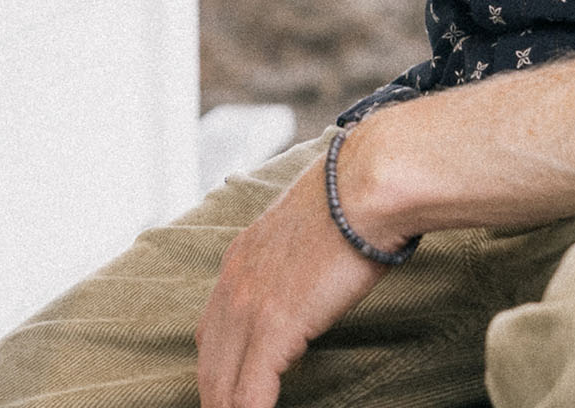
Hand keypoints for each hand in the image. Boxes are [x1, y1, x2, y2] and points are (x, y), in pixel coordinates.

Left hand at [194, 156, 391, 407]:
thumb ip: (292, 259)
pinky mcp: (274, 328)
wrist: (365, 187)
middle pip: (208, 365)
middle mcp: (233, 283)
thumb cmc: (351, 200)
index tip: (229, 391)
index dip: (218, 370)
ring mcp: (249, 307)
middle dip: (216, 398)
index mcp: (240, 258)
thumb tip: (309, 280)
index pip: (211, 332)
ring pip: (221, 385)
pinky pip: (250, 395)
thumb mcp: (303, 227)